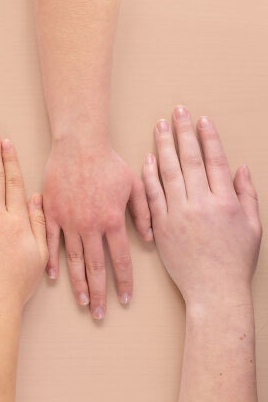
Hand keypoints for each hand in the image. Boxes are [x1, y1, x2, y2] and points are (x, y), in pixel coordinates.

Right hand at [43, 135, 150, 318]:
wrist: (78, 144)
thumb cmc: (108, 161)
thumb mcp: (134, 185)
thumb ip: (144, 212)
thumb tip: (148, 238)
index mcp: (112, 220)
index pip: (120, 259)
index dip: (124, 282)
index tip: (125, 299)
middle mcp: (90, 225)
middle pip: (95, 267)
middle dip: (99, 293)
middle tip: (100, 314)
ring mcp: (68, 221)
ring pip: (73, 260)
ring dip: (78, 284)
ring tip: (82, 302)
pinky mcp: (51, 213)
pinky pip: (51, 242)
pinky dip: (52, 261)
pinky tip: (54, 277)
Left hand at [143, 107, 260, 309]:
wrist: (213, 290)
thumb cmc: (235, 261)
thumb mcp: (252, 227)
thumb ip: (247, 195)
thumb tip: (241, 167)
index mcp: (226, 201)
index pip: (215, 161)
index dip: (208, 138)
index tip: (202, 120)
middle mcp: (201, 204)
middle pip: (189, 160)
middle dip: (183, 132)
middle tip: (177, 111)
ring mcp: (179, 214)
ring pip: (169, 172)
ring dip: (164, 146)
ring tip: (160, 126)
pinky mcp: (162, 226)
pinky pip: (152, 195)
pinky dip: (149, 175)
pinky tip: (148, 157)